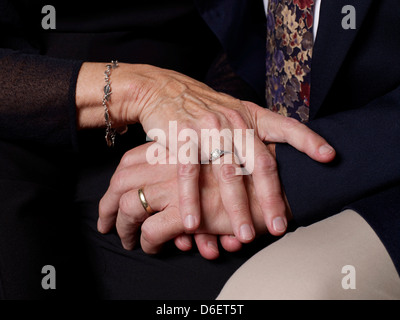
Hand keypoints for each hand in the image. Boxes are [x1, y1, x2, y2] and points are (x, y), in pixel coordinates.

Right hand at [79, 62, 334, 240]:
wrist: (162, 90)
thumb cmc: (201, 108)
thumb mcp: (232, 111)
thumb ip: (252, 133)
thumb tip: (273, 160)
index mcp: (250, 115)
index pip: (286, 126)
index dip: (309, 140)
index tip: (329, 156)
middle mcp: (234, 121)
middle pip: (259, 163)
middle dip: (271, 199)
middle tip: (278, 227)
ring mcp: (208, 128)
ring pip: (227, 173)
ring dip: (236, 208)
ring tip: (244, 235)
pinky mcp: (182, 137)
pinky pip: (189, 174)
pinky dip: (191, 201)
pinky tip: (194, 224)